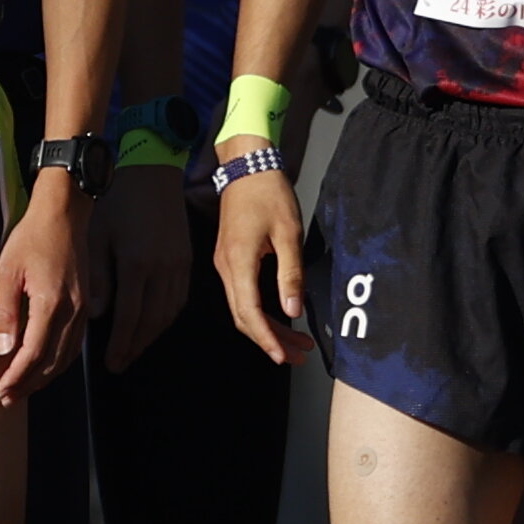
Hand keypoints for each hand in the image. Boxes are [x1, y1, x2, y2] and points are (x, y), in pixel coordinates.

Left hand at [0, 178, 85, 397]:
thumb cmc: (31, 238)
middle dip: (29, 384)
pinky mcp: (85, 305)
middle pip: (52, 362)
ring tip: (23, 388)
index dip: (16, 377)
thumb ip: (5, 312)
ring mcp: (83, 309)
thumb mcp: (6, 271)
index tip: (0, 392)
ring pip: (66, 357)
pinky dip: (59, 362)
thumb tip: (3, 350)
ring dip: (45, 378)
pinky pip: (75, 344)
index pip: (34, 354)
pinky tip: (45, 367)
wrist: (64, 214)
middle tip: (7, 399)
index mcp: (52, 303)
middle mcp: (73, 311)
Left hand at [93, 164, 195, 370]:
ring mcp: (178, 264)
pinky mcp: (186, 257)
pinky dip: (167, 317)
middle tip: (121, 364)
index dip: (120, 344)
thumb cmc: (114, 199)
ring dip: (152, 336)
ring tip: (135, 349)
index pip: (129, 317)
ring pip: (169, 313)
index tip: (111, 363)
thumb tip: (94, 315)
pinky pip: (179, 298)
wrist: (148, 168)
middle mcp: (162, 269)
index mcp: (136, 264)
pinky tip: (154, 324)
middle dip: (136, 347)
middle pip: (152, 321)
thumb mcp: (95, 235)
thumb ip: (95, 277)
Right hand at [213, 170, 311, 365]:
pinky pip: (242, 295)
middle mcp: (226, 267)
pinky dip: (260, 312)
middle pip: (243, 316)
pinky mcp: (229, 259)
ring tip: (296, 343)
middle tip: (298, 355)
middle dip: (269, 340)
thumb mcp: (289, 233)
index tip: (282, 356)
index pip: (249, 312)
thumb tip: (293, 311)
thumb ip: (290, 274)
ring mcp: (225, 264)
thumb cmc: (270, 195)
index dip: (265, 338)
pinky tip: (280, 318)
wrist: (247, 167)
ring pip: (242, 307)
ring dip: (266, 328)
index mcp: (239, 262)